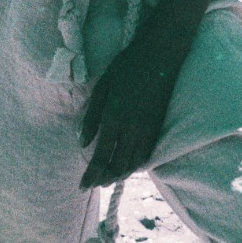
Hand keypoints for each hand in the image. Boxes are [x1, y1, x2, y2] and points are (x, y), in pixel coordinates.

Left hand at [79, 18, 191, 189]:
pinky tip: (128, 165)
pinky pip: (146, 155)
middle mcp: (132, 129)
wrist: (159, 56)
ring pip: (134, 164)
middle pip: (118, 166)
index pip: (101, 157)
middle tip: (93, 184)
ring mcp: (147, 129)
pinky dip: (135, 165)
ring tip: (107, 178)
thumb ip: (91, 117)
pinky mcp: (158, 127)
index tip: (82, 187)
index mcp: (114, 118)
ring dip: (120, 175)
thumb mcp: (102, 86)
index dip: (91, 175)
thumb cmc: (126, 67)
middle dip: (104, 179)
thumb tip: (82, 143)